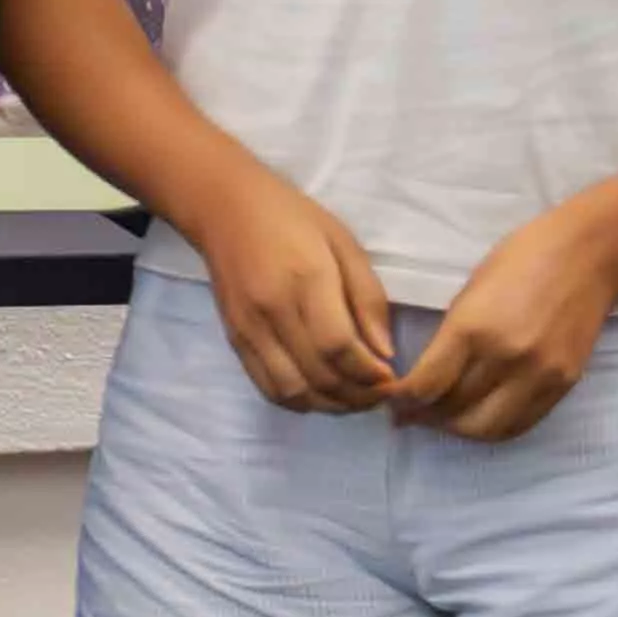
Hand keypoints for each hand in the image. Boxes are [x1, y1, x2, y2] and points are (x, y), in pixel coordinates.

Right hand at [191, 171, 400, 411]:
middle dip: (358, 395)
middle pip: (317, 375)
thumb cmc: (294, 219)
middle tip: (382, 393)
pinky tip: (321, 394)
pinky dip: (299, 401)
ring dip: (330, 405)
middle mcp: (272, 311)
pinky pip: (267, 386)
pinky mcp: (235, 339)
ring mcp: (249, 329)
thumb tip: (385, 353)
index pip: (337, 346)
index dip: (369, 373)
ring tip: (355, 398)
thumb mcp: (345, 244)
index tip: (392, 377)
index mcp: (305, 280)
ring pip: (293, 390)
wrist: (225, 211)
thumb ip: (368, 298)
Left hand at [390, 204, 617, 442]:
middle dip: (424, 418)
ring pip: (488, 428)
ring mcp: (540, 375)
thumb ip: (447, 341)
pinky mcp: (565, 383)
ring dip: (458, 430)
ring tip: (442, 419)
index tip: (390, 401)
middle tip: (410, 414)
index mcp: (472, 329)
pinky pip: (522, 423)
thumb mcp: (468, 294)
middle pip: (453, 412)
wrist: (588, 255)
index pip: (426, 387)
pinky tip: (478, 417)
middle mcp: (506, 358)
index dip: (401, 401)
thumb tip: (421, 380)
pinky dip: (494, 428)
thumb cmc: (520, 260)